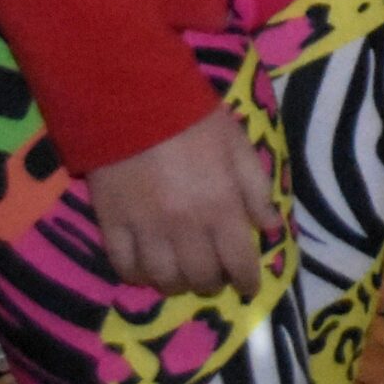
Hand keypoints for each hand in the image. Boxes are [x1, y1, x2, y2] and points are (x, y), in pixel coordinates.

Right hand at [89, 107, 280, 298]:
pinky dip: (138, 275)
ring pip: (164, 280)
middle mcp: (185, 227)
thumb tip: (272, 227)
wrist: (132, 97)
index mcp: (221, 207)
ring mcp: (146, 229)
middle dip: (213, 282)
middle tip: (214, 275)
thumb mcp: (237, 145)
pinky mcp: (112, 224)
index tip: (248, 287)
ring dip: (177, 284)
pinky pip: (125, 266)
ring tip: (181, 275)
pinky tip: (146, 268)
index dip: (247, 282)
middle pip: (201, 277)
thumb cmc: (192, 118)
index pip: (239, 263)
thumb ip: (256, 189)